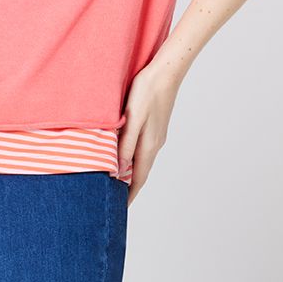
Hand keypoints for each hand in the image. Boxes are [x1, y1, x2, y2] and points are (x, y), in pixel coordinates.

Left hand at [118, 64, 180, 204]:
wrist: (166, 72)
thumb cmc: (147, 92)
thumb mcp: (132, 119)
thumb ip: (125, 145)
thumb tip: (118, 170)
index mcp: (148, 145)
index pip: (138, 178)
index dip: (129, 195)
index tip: (120, 209)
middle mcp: (154, 144)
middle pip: (140, 173)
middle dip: (129, 188)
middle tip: (116, 200)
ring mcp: (157, 136)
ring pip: (142, 161)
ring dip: (131, 174)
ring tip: (118, 183)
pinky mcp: (155, 126)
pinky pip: (143, 150)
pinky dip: (134, 160)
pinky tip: (125, 157)